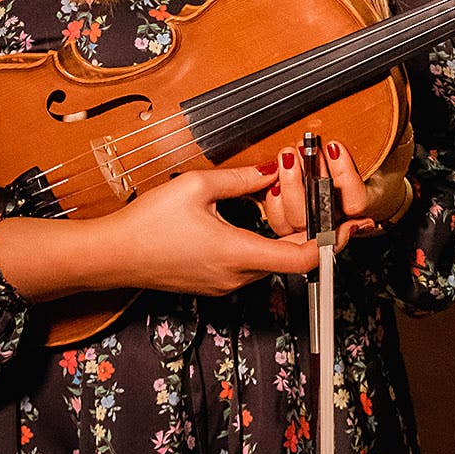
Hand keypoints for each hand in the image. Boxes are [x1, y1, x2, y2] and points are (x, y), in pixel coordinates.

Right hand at [101, 165, 323, 295]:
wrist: (109, 256)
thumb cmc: (145, 224)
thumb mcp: (196, 186)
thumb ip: (242, 178)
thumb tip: (273, 170)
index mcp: (237, 254)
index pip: (303, 259)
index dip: (330, 243)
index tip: (345, 225)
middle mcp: (236, 276)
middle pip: (290, 256)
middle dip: (304, 225)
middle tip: (309, 196)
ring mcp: (225, 284)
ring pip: (270, 259)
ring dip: (280, 232)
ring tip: (275, 199)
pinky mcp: (214, 283)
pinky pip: (250, 264)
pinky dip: (260, 241)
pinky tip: (250, 218)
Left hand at [258, 139, 409, 246]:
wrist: (366, 183)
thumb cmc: (378, 164)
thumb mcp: (391, 145)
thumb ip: (391, 134)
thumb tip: (388, 112)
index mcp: (366, 202)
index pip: (356, 201)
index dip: (344, 176)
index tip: (334, 146)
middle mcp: (341, 217)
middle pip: (321, 213)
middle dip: (309, 179)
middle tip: (301, 149)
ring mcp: (316, 221)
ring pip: (297, 220)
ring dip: (290, 186)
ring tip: (287, 156)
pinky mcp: (293, 220)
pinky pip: (278, 220)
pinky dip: (272, 198)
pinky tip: (273, 174)